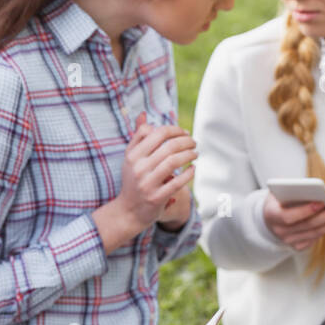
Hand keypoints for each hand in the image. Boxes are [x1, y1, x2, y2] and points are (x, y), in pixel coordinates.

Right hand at [94, 121, 196, 252]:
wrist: (128, 210)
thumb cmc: (133, 179)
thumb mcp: (131, 157)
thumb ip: (138, 136)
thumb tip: (143, 114)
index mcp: (132, 155)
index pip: (158, 134)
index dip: (175, 130)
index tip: (184, 132)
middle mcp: (138, 168)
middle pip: (169, 146)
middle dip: (187, 141)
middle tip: (194, 142)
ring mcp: (147, 183)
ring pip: (175, 161)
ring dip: (190, 154)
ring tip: (195, 153)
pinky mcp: (157, 197)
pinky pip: (178, 181)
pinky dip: (189, 173)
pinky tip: (193, 168)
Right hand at [262, 193, 324, 249]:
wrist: (269, 218)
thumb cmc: (277, 201)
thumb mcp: (279, 191)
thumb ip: (293, 189)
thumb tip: (315, 188)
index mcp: (272, 215)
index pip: (288, 217)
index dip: (305, 211)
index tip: (320, 202)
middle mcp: (280, 231)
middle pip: (308, 225)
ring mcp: (289, 240)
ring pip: (316, 233)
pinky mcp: (298, 245)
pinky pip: (317, 237)